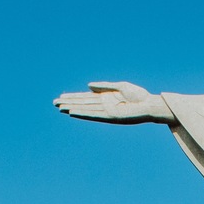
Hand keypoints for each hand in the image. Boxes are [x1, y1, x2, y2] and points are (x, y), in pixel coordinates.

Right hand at [53, 80, 174, 123]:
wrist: (150, 104)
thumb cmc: (139, 96)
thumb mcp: (120, 86)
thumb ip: (104, 86)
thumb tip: (88, 86)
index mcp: (106, 98)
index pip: (86, 98)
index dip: (74, 97)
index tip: (62, 97)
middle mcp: (104, 106)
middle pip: (83, 104)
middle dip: (69, 103)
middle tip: (54, 103)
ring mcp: (106, 112)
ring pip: (86, 109)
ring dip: (73, 108)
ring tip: (60, 108)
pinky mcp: (111, 117)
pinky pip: (94, 114)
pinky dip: (83, 114)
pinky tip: (73, 112)